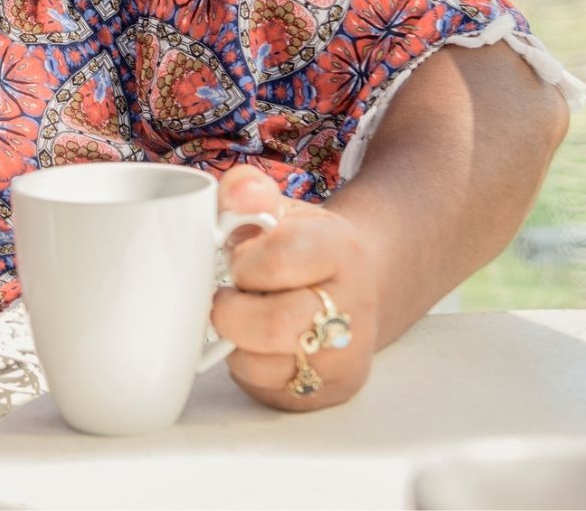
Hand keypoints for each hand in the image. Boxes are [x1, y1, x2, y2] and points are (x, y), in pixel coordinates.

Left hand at [209, 164, 379, 410]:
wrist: (350, 287)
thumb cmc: (300, 249)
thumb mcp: (279, 210)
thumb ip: (248, 190)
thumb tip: (237, 191)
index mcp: (343, 252)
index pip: (277, 261)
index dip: (243, 263)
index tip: (242, 261)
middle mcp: (354, 310)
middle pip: (272, 325)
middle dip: (231, 309)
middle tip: (231, 295)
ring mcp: (343, 360)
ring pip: (260, 365)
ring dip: (235, 340)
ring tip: (247, 316)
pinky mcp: (324, 394)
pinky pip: (262, 388)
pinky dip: (245, 365)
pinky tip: (257, 343)